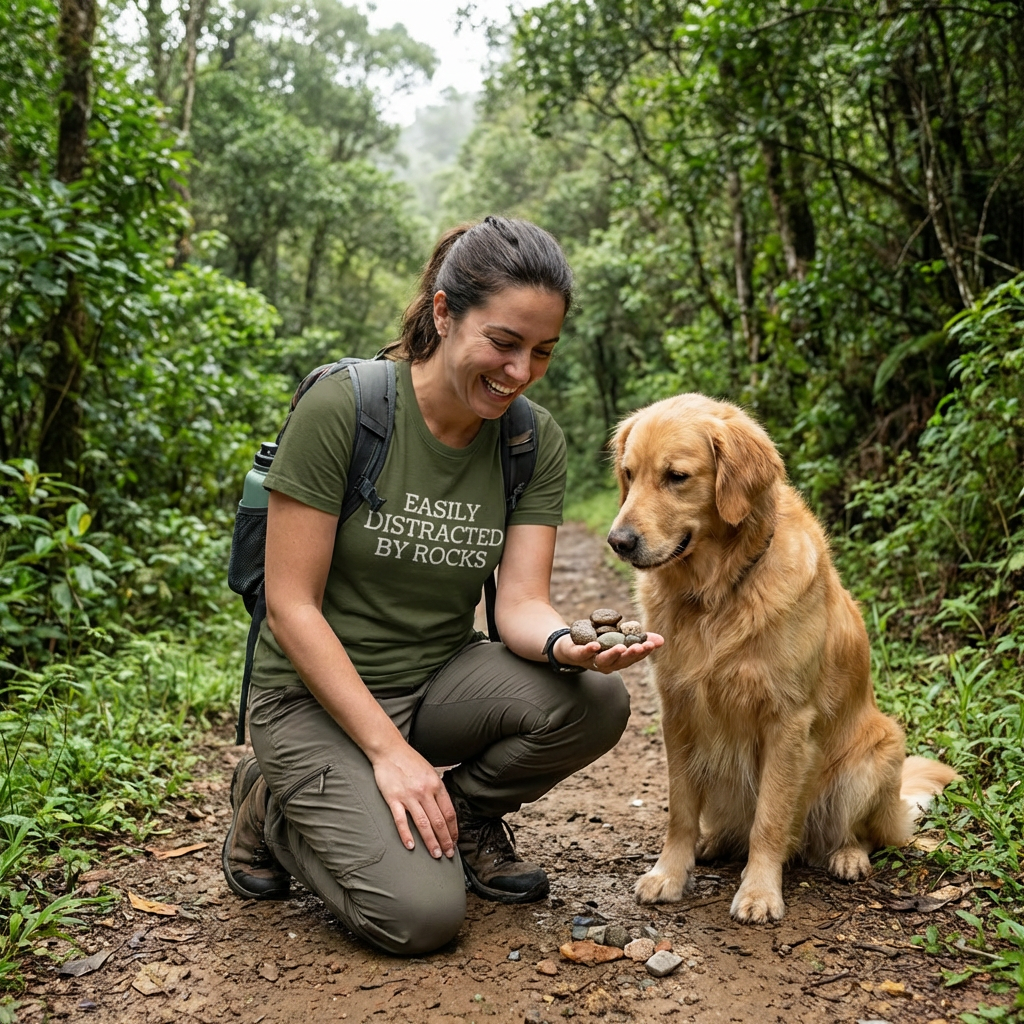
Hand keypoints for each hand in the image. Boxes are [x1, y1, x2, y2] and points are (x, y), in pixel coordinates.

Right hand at [370, 741, 457, 858]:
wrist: (389, 750)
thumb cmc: (410, 761)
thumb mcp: (430, 772)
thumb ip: (437, 790)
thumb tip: (444, 808)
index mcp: (436, 785)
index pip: (449, 812)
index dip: (453, 829)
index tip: (454, 841)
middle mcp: (425, 791)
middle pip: (438, 821)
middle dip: (445, 840)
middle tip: (448, 854)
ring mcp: (409, 796)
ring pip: (423, 824)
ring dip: (431, 842)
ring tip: (435, 854)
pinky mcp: (393, 798)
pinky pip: (401, 821)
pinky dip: (406, 835)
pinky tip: (411, 846)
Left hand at [553, 631, 663, 673]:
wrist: (568, 646)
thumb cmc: (597, 643)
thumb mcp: (618, 638)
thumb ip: (637, 638)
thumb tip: (662, 640)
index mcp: (617, 660)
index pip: (633, 658)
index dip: (644, 651)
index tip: (654, 644)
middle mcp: (606, 664)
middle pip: (621, 662)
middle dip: (632, 655)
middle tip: (641, 646)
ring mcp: (591, 661)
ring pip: (604, 662)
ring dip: (613, 655)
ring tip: (621, 647)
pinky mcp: (577, 655)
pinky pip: (583, 654)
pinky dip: (589, 650)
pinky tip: (595, 645)